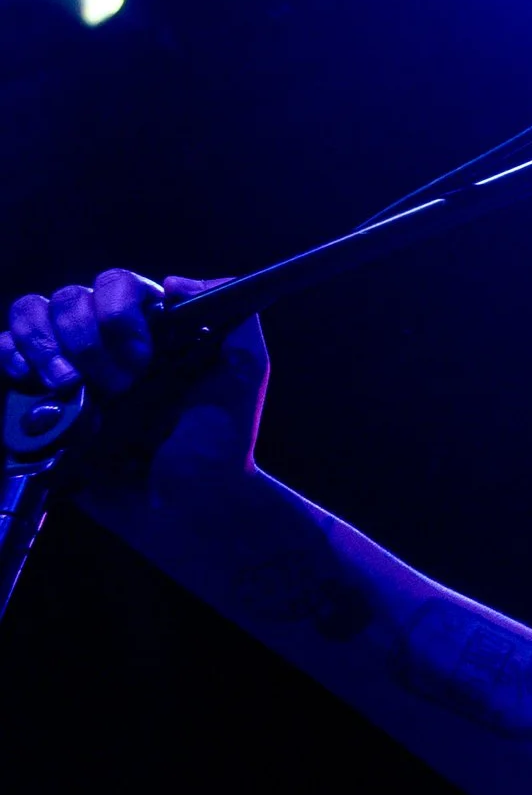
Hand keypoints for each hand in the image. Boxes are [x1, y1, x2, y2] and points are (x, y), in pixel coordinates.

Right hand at [1, 270, 266, 496]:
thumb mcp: (245, 378)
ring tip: (66, 385)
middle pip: (69, 299)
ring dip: (42, 343)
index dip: (119, 314)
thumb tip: (177, 284)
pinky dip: (8, 356)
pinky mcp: (39, 400)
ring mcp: (70, 367)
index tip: (140, 359)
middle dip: (86, 339)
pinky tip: (28, 379)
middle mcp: (107, 340)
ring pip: (31, 314)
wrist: (185, 510)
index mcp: (152, 326)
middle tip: (117, 386)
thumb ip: (237, 322)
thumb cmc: (219, 445)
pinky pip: (4, 354)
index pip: (116, 285)